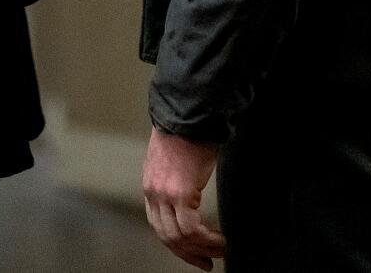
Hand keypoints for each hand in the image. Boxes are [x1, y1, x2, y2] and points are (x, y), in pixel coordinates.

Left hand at [143, 127, 224, 268]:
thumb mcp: (173, 161)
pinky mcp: (180, 193)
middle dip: (188, 254)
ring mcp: (164, 194)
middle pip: (167, 236)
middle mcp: (153, 193)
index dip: (176, 243)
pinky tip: (218, 239)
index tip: (191, 252)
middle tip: (206, 262)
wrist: (189, 114)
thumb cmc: (186, 133)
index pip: (158, 225)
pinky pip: (191, 228)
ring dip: (202, 248)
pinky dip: (206, 239)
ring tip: (219, 249)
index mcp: (151, 186)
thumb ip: (175, 181)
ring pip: (180, 236)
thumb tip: (188, 199)